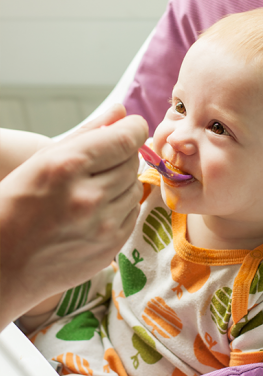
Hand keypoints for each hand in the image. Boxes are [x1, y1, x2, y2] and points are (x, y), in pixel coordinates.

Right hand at [0, 105, 147, 329]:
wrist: (4, 264)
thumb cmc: (15, 205)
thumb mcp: (43, 159)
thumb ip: (88, 132)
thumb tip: (121, 111)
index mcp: (68, 166)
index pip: (126, 138)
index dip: (133, 128)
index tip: (131, 127)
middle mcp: (89, 196)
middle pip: (132, 162)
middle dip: (121, 156)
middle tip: (99, 163)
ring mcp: (103, 226)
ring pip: (135, 187)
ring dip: (121, 182)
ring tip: (93, 189)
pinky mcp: (111, 246)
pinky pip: (132, 213)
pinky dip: (120, 206)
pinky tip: (96, 210)